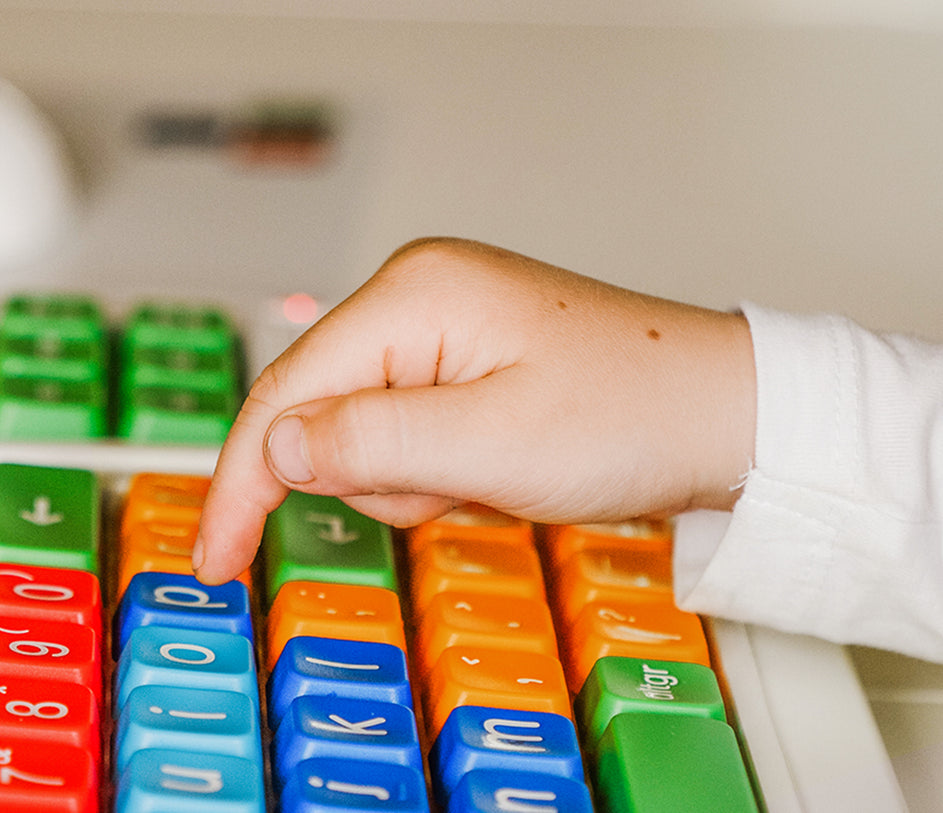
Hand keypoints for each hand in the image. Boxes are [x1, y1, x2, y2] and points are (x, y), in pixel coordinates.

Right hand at [193, 237, 755, 583]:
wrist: (725, 415)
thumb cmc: (634, 415)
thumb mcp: (490, 445)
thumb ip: (370, 444)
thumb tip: (276, 448)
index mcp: (415, 296)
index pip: (286, 393)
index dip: (242, 483)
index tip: (217, 560)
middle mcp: (420, 297)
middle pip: (325, 415)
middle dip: (379, 479)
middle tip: (461, 488)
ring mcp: (446, 329)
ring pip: (369, 438)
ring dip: (420, 481)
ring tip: (498, 475)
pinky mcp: (468, 363)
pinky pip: (415, 436)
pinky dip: (445, 472)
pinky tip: (504, 468)